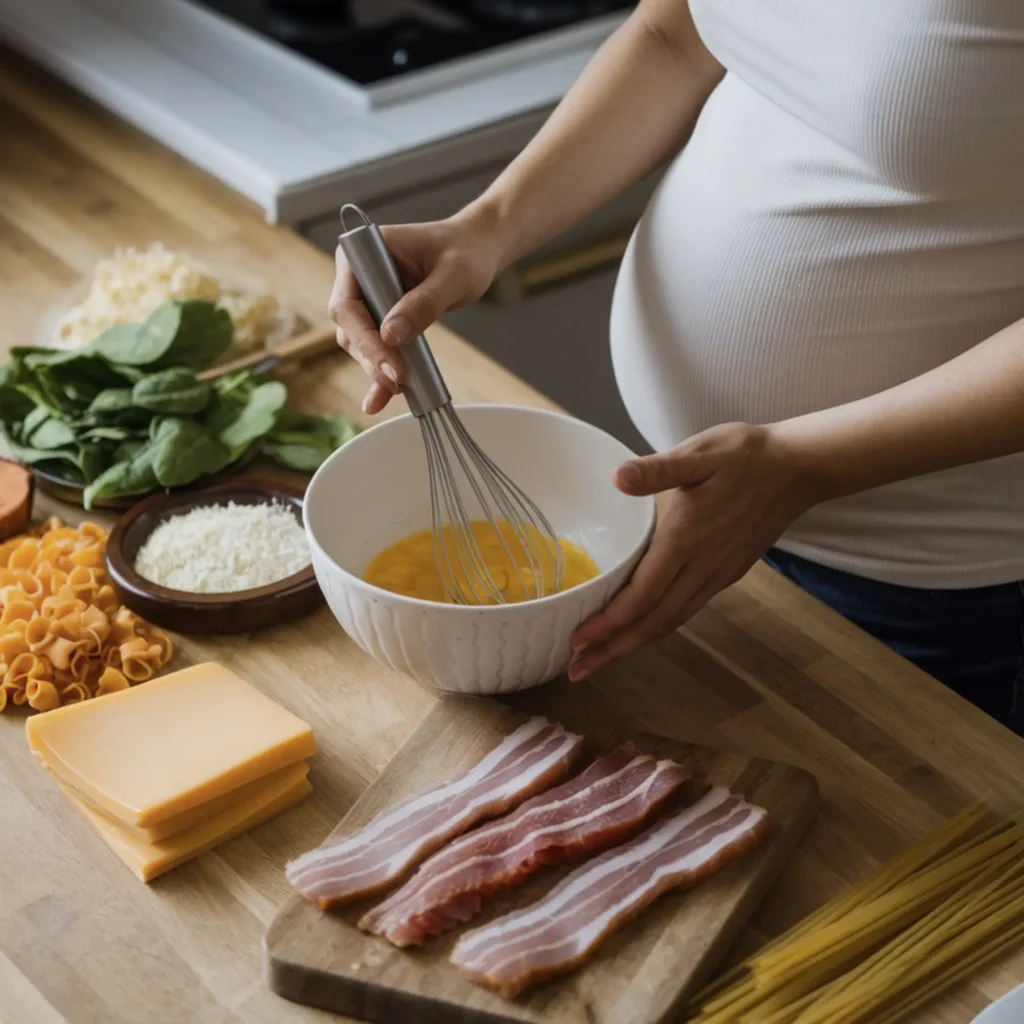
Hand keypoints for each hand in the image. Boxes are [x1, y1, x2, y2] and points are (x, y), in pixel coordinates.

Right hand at [329, 209, 504, 414]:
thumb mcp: (452, 275)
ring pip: (361, 343)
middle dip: (372, 358)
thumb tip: (391, 336)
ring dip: (377, 368)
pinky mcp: (382, 317)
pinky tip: (379, 400)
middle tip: (398, 382)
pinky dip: (380, 372)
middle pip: (351, 328)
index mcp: (364, 253)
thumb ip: (423, 303)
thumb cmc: (464, 251)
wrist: (475, 251)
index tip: (392, 366)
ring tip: (401, 388)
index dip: (366, 339)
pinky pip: (377, 348)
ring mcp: (369, 298)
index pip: (348, 304)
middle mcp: (358, 276)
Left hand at [568, 422, 818, 679]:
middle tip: (578, 669)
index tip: (577, 640)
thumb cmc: (746, 455)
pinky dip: (661, 625)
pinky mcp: (729, 571)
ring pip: (672, 620)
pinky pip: (689, 609)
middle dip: (614, 649)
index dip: (608, 623)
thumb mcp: (698, 454)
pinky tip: (645, 627)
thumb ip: (657, 470)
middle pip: (653, 622)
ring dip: (635, 643)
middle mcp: (702, 566)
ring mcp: (718, 573)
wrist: (800, 467)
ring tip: (603, 657)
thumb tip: (618, 477)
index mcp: (686, 539)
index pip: (641, 596)